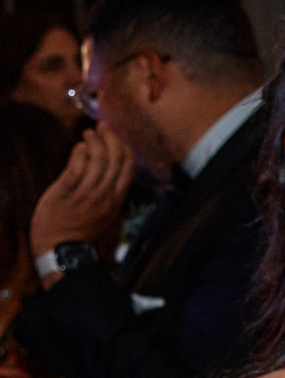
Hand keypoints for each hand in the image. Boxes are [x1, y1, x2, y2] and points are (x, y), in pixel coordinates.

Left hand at [30, 129, 134, 266]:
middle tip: (101, 127)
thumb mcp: (102, 213)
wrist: (62, 250)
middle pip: (114, 159)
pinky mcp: (65, 193)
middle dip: (109, 138)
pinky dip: (80, 153)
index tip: (115, 135)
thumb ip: (105, 192)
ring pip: (97, 160)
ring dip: (93, 142)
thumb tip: (102, 166)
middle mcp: (104, 195)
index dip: (123, 147)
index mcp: (116, 199)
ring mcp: (85, 194)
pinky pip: (76, 168)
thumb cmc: (80, 232)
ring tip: (88, 133)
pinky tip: (79, 147)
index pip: (128, 167)